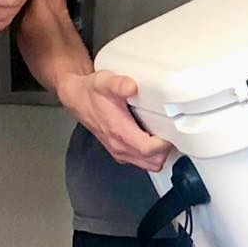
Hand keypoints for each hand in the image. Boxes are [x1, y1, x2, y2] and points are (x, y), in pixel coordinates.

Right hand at [55, 69, 172, 171]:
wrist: (77, 99)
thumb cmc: (91, 93)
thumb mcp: (105, 82)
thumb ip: (119, 84)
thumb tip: (132, 86)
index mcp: (119, 133)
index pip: (149, 150)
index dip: (164, 143)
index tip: (170, 130)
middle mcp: (119, 147)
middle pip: (153, 162)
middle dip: (165, 150)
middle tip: (169, 132)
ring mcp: (119, 151)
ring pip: (148, 164)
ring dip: (158, 154)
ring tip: (161, 135)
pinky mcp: (119, 152)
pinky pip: (140, 161)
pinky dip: (149, 155)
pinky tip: (150, 137)